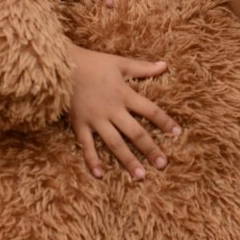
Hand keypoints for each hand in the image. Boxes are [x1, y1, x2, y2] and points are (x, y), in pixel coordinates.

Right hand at [68, 44, 181, 179]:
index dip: (165, 122)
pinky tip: (100, 175)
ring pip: (115, 144)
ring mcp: (96, 120)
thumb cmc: (92, 62)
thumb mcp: (120, 63)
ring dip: (128, 160)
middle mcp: (112, 110)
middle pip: (136, 133)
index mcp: (124, 94)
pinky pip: (86, 146)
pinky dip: (92, 160)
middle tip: (162, 165)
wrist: (61, 64)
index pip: (151, 110)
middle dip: (150, 149)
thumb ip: (143, 67)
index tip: (178, 133)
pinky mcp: (79, 124)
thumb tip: (165, 65)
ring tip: (140, 176)